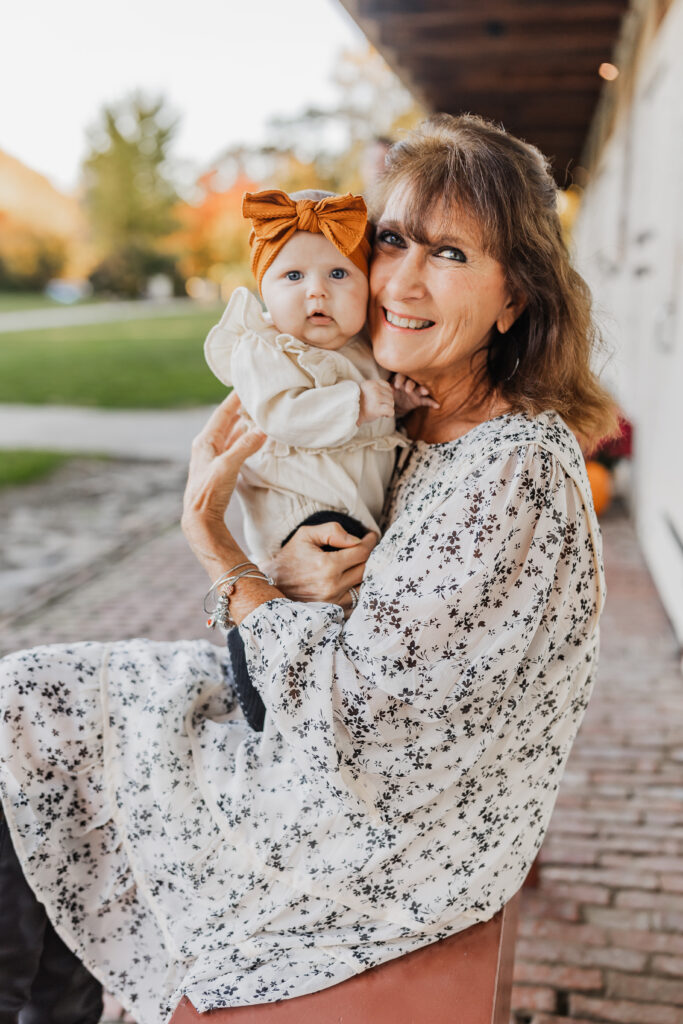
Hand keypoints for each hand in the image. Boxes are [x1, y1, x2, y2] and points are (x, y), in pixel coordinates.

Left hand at [182, 392, 265, 577]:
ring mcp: (211, 458)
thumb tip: (262, 429)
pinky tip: (250, 440)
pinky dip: (242, 440)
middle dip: (239, 409)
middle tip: (253, 397)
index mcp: (205, 441)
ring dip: (241, 425)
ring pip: (229, 435)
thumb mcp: (228, 466)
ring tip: (255, 414)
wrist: (200, 519)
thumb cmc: (209, 492)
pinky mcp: (218, 470)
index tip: (245, 383)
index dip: (234, 398)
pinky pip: (232, 447)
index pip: (222, 413)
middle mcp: (206, 447)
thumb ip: (245, 446)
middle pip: (225, 421)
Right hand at [264, 521, 377, 613]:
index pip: (361, 553)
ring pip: (364, 585)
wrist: (272, 585)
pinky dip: (358, 588)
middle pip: (366, 569)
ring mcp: (333, 601)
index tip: (372, 535)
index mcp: (326, 566)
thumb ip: (332, 531)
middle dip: (371, 556)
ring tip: (362, 561)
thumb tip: (356, 540)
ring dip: (366, 573)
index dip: (370, 542)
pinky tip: (354, 577)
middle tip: (368, 547)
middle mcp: (332, 586)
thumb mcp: (305, 535)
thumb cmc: (289, 558)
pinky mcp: (333, 611)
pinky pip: (356, 599)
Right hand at [357, 379, 394, 424]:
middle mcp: (373, 388)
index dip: (384, 394)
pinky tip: (383, 415)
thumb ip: (377, 388)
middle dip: (386, 402)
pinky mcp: (376, 408)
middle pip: (390, 394)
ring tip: (378, 410)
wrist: (348, 414)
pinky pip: (391, 410)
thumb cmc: (358, 404)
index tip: (377, 400)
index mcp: (370, 383)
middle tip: (377, 407)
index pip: (386, 386)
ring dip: (387, 408)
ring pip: (392, 402)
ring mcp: (375, 398)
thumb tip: (393, 390)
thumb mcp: (366, 391)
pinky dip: (389, 414)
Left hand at [391, 373, 439, 417]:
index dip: (399, 380)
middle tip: (408, 390)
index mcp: (401, 378)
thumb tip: (387, 387)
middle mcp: (410, 383)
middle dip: (410, 385)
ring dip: (423, 390)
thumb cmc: (393, 393)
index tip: (396, 386)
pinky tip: (437, 405)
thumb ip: (389, 388)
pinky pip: (427, 401)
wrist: (397, 403)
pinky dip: (432, 403)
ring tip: (425, 391)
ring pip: (420, 389)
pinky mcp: (420, 400)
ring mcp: (416, 391)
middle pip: (411, 382)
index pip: (401, 376)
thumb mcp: (389, 390)